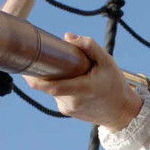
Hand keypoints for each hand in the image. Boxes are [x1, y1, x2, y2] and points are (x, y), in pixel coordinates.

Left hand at [24, 33, 142, 130]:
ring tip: (75, 74)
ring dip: (58, 79)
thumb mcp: (108, 62)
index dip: (33, 77)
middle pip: (49, 83)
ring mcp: (68, 109)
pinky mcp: (67, 112)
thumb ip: (90, 46)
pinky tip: (77, 85)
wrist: (122, 112)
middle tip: (56, 60)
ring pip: (53, 89)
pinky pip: (58, 95)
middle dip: (50, 71)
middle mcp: (71, 101)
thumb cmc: (116, 86)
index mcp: (81, 89)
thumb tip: (68, 37)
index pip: (49, 86)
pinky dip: (63, 87)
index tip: (26, 65)